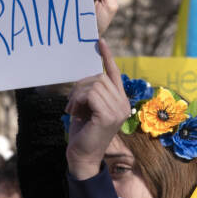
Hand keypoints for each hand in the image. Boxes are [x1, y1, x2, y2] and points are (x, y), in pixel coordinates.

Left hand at [65, 39, 128, 179]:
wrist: (82, 156)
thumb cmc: (83, 132)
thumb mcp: (88, 107)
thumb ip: (92, 92)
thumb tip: (87, 74)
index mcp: (120, 101)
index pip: (115, 74)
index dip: (107, 57)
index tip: (99, 41)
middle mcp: (124, 104)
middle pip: (99, 77)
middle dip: (80, 86)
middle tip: (72, 103)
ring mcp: (118, 110)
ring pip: (93, 84)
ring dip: (77, 95)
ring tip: (73, 110)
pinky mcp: (109, 115)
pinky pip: (90, 94)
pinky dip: (78, 100)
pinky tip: (75, 113)